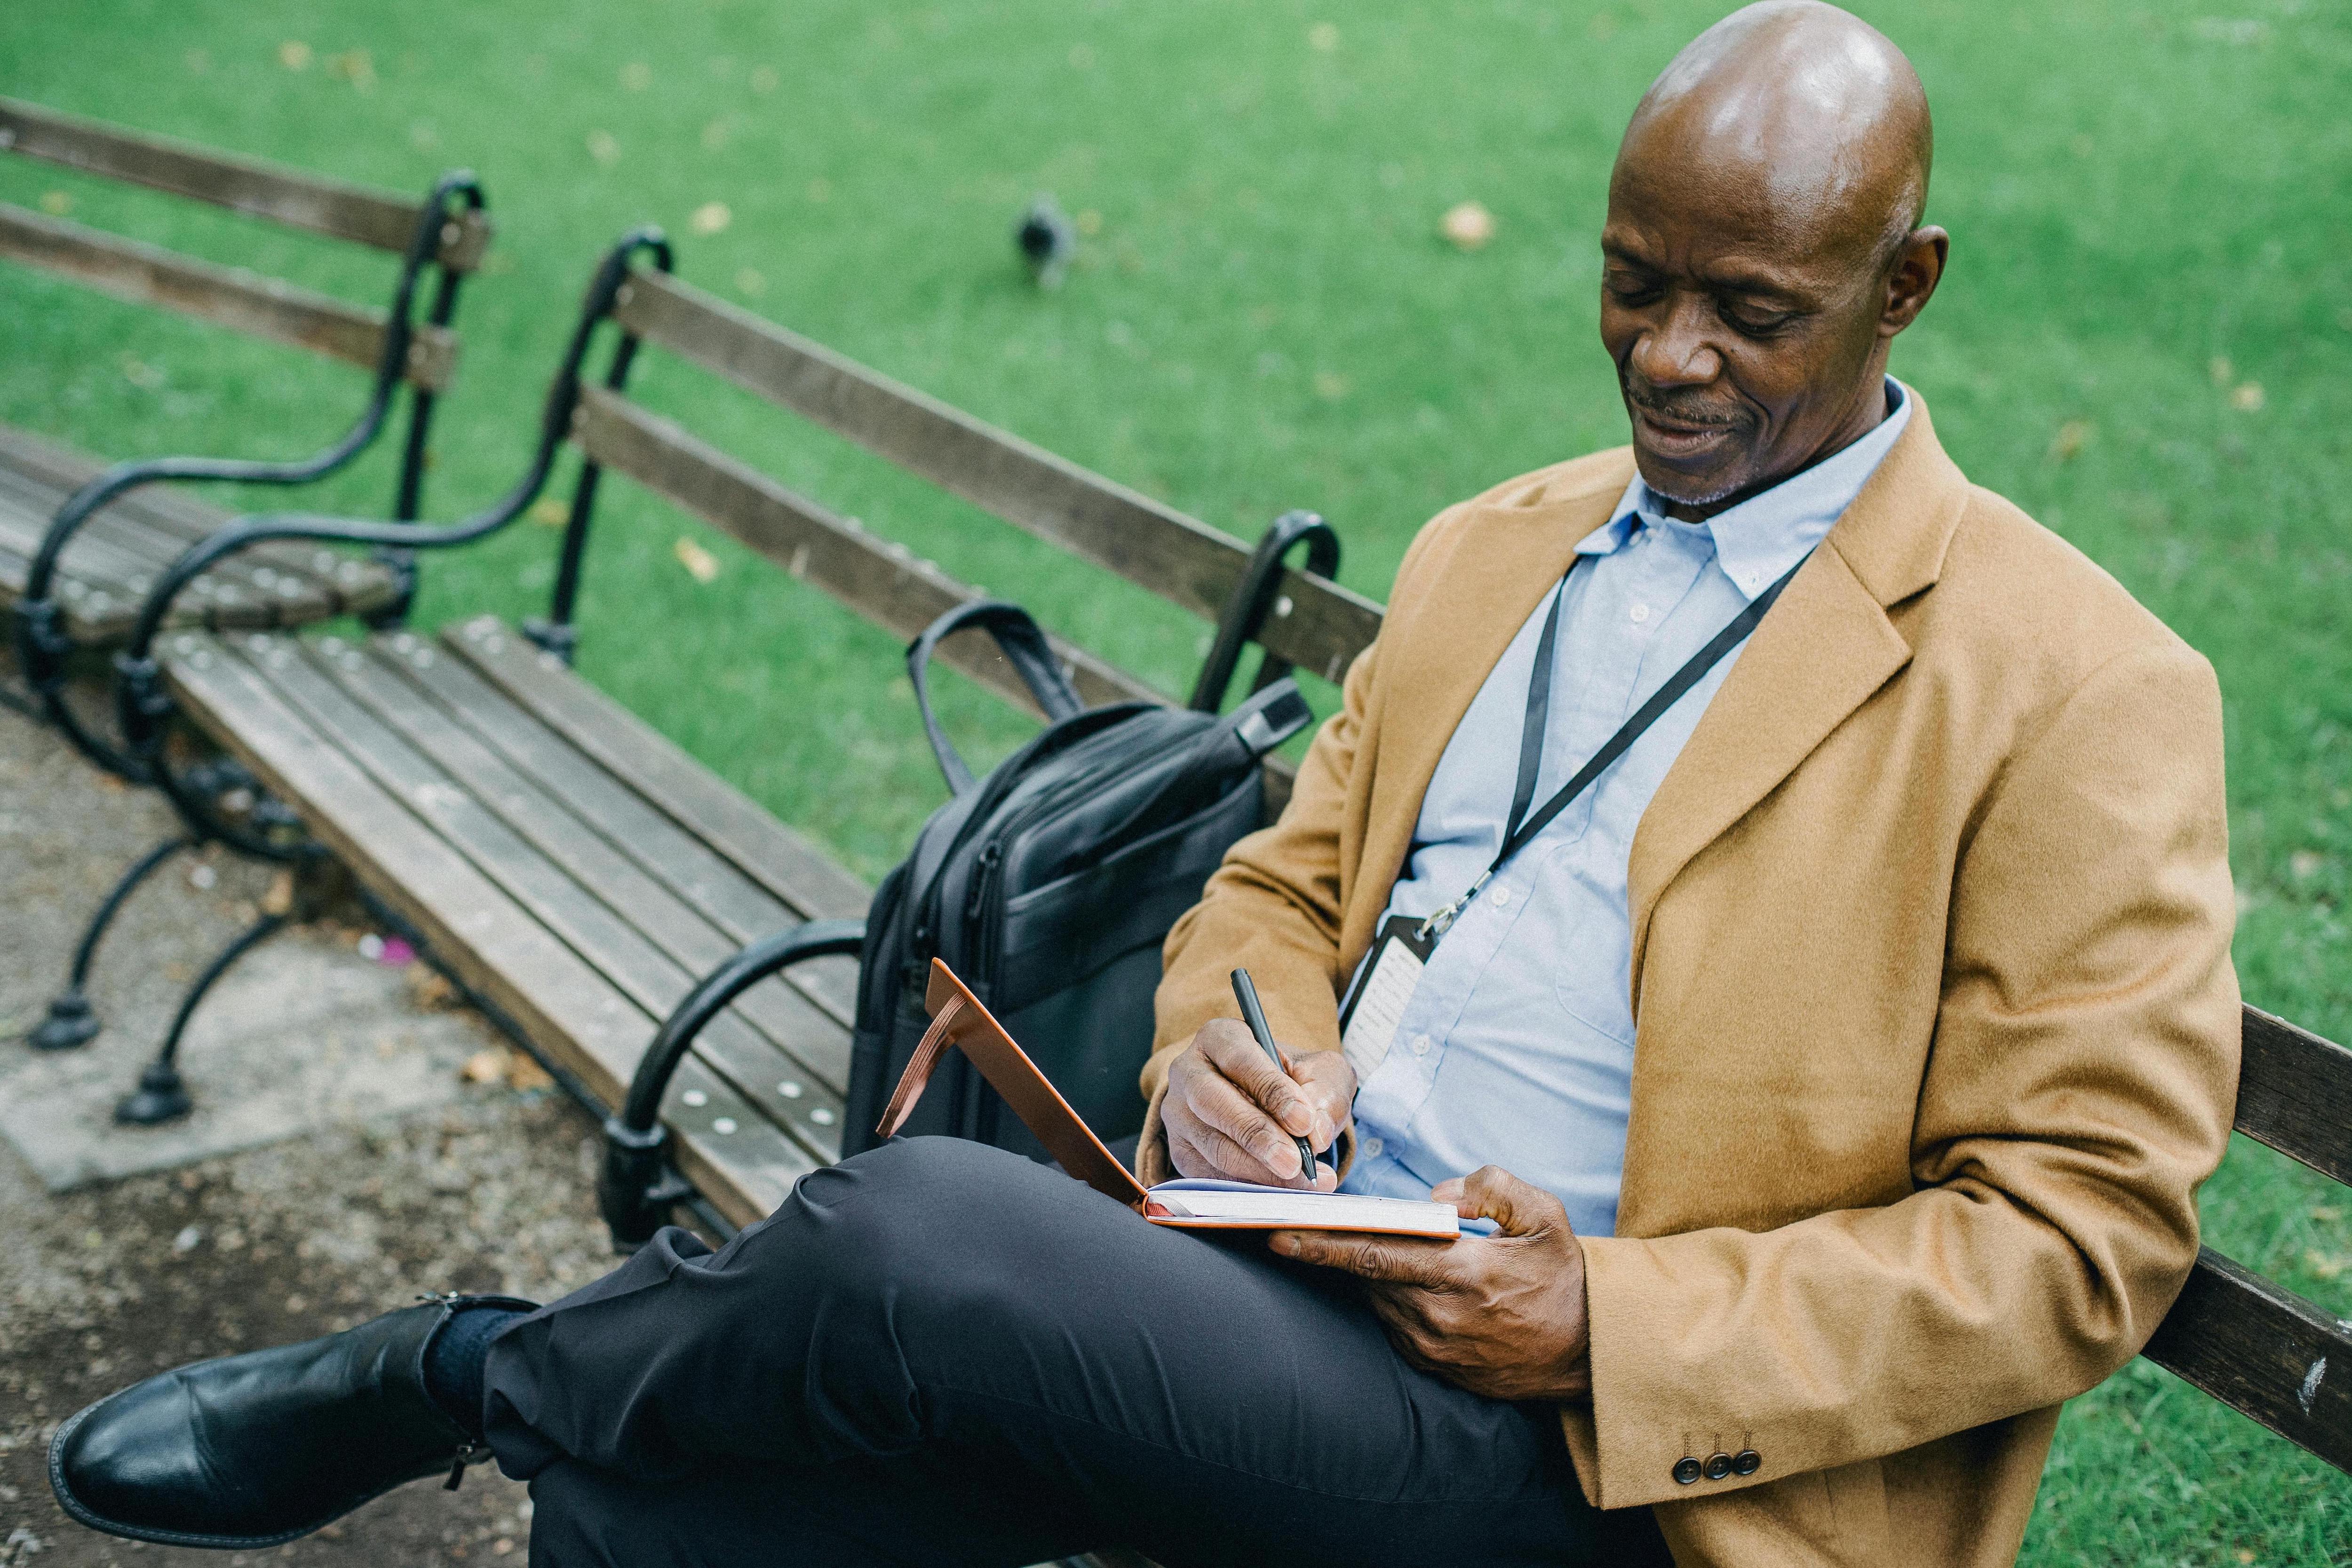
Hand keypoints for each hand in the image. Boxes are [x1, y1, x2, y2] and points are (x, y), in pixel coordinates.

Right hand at [1164, 1018, 1353, 1189]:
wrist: (1270, 1103)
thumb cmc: (1295, 1081)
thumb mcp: (1320, 1072)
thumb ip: (1323, 1093)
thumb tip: (1315, 1134)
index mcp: (1219, 1038)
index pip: (1241, 1060)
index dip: (1273, 1091)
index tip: (1304, 1121)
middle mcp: (1188, 1072)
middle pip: (1212, 1103)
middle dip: (1256, 1135)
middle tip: (1294, 1162)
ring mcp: (1178, 1114)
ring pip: (1212, 1145)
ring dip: (1258, 1170)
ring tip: (1302, 1181)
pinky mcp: (1180, 1151)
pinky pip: (1208, 1175)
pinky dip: (1246, 1188)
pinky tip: (1280, 1193)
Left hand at [1271, 1166, 1590, 1401]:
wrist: (1591, 1353)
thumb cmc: (1565, 1278)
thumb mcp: (1545, 1217)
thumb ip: (1493, 1187)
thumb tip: (1438, 1194)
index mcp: (1465, 1274)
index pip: (1377, 1254)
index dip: (1323, 1244)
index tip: (1280, 1233)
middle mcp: (1441, 1316)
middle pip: (1366, 1278)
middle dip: (1328, 1253)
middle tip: (1290, 1228)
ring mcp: (1437, 1348)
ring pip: (1378, 1300)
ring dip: (1362, 1274)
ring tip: (1349, 1244)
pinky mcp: (1437, 1367)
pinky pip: (1395, 1326)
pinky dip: (1388, 1299)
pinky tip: (1395, 1280)